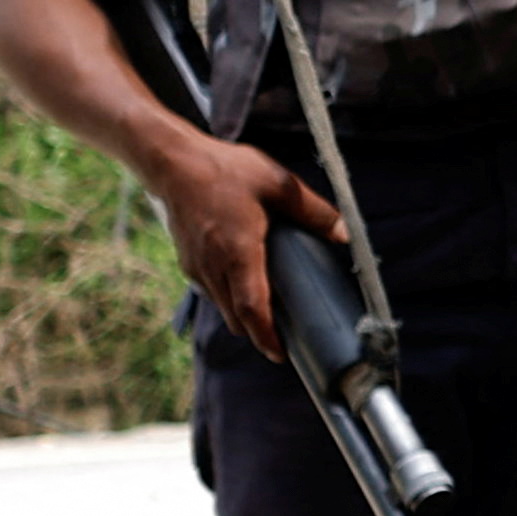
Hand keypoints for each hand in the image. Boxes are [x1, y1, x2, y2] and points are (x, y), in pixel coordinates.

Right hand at [151, 133, 342, 364]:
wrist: (171, 161)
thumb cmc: (224, 170)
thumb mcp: (278, 184)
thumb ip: (314, 211)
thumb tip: (345, 234)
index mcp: (238, 252)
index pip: (252, 308)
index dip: (266, 336)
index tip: (280, 355)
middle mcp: (213, 266)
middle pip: (237, 316)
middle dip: (259, 331)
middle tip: (286, 336)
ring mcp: (195, 266)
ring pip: (222, 305)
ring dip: (243, 314)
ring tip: (271, 313)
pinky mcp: (187, 260)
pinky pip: (211, 291)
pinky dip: (229, 297)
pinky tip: (248, 285)